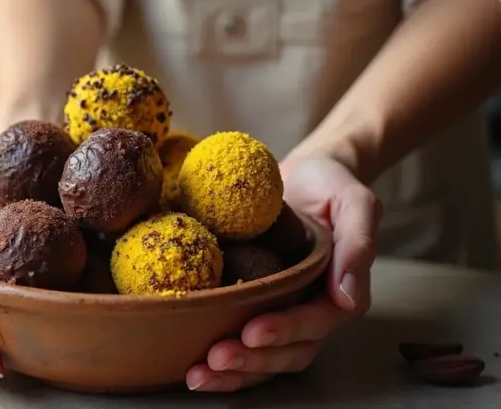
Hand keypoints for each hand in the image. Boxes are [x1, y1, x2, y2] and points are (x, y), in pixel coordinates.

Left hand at [186, 154, 381, 391]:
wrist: (305, 173)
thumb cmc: (331, 184)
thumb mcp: (354, 202)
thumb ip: (359, 244)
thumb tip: (347, 297)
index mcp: (338, 292)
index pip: (315, 322)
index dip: (285, 330)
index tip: (252, 331)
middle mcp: (311, 309)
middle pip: (288, 351)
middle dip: (252, 360)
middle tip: (215, 358)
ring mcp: (282, 311)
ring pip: (265, 358)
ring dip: (233, 373)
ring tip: (197, 375)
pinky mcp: (254, 306)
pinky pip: (242, 343)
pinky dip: (220, 362)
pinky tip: (190, 365)